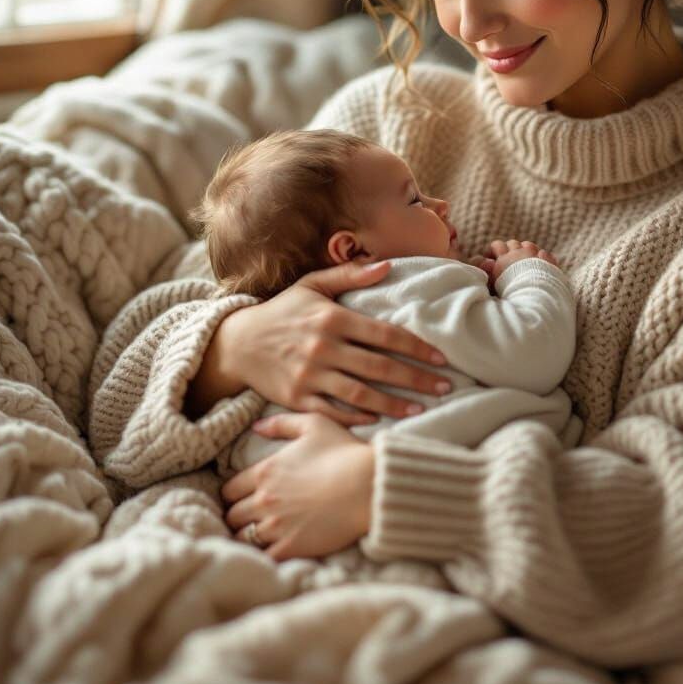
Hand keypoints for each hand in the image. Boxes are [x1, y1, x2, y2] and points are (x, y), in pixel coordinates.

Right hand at [193, 260, 450, 420]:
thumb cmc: (282, 311)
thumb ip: (350, 275)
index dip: (417, 347)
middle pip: (380, 367)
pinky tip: (380, 419)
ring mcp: (309, 376)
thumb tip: (387, 264)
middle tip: (445, 387)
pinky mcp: (297, 399)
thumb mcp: (312, 284)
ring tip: (420, 409)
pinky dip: (358, 417)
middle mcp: (323, 347)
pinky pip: (334, 412)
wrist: (237, 343)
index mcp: (332, 318)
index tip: (441, 357)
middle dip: (417, 378)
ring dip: (394, 404)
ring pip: (361, 394)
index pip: (385, 334)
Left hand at [222, 412, 373, 559]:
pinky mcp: (291, 547)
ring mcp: (276, 526)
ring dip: (248, 536)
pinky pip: (263, 557)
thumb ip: (281, 423)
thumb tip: (256, 426)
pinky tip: (272, 550)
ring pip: (243, 538)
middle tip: (250, 517)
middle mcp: (264, 500)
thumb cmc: (343, 452)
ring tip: (259, 536)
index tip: (243, 496)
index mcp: (265, 472)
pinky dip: (263, 555)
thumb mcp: (314, 424)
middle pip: (233, 516)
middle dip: (239, 516)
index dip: (235, 493)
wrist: (368, 484)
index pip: (229, 490)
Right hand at [485, 239, 559, 287]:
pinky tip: (541, 262)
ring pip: (528, 245)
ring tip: (525, 259)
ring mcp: (534, 255)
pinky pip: (544, 253)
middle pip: (512, 243)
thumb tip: (487, 262)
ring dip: (525, 249)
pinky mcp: (547, 261)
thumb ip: (489, 271)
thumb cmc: (511, 293)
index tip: (493, 256)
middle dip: (510, 248)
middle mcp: (519, 253)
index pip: (497, 245)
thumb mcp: (495, 283)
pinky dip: (541, 256)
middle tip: (509, 258)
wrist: (533, 297)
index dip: (494, 249)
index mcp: (504, 259)